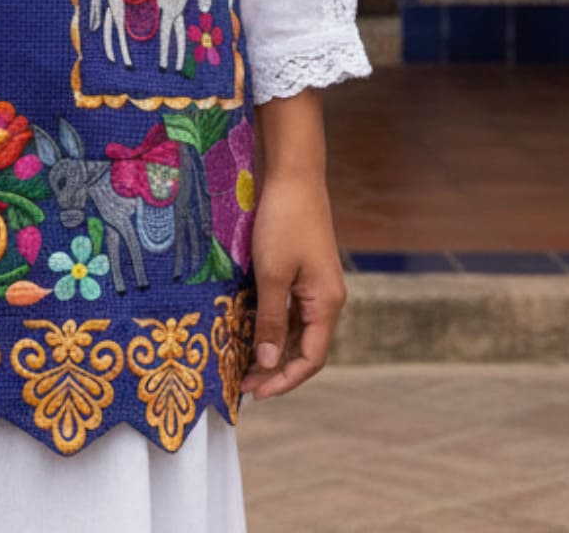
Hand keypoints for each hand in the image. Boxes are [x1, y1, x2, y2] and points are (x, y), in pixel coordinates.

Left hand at [238, 163, 346, 401]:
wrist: (294, 175)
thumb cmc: (284, 221)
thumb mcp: (272, 274)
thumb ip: (272, 320)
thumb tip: (269, 363)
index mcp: (327, 303)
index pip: (310, 358)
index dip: (284, 380)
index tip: (255, 393)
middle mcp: (326, 298)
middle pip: (304, 348)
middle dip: (275, 368)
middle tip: (241, 382)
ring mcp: (316, 285)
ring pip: (297, 330)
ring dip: (272, 348)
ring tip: (241, 362)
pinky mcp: (304, 271)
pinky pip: (291, 309)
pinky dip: (272, 324)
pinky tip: (249, 329)